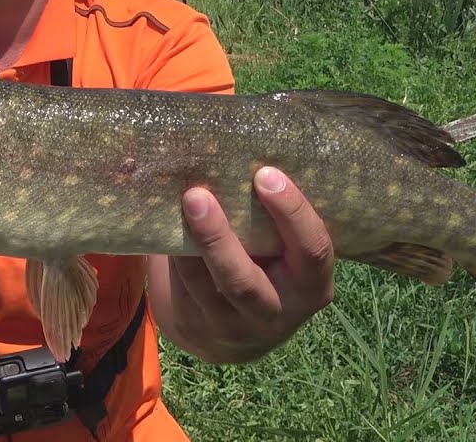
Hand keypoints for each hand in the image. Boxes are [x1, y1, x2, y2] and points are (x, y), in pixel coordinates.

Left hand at [158, 166, 335, 362]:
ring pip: (205, 287)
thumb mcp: (284, 253)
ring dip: (186, 245)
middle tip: (197, 194)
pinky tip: (163, 222)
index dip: (293, 214)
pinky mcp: (196, 327)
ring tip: (176, 203)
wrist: (233, 330)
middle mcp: (276, 313)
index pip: (312, 252)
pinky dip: (173, 256)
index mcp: (311, 287)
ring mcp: (232, 327)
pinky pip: (181, 290)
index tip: (267, 173)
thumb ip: (273, 218)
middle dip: (219, 238)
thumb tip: (248, 145)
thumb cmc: (265, 265)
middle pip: (244, 282)